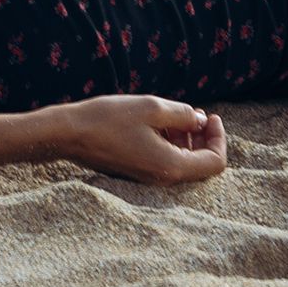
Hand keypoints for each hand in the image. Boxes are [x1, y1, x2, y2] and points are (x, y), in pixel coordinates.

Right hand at [44, 94, 228, 184]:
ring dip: (186, 140)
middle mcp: (164, 179)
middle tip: (196, 114)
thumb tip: (202, 121)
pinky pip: (165, 162)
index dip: (219, 137)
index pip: (215, 161)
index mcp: (172, 166)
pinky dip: (170, 144)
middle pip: (201, 165)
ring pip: (183, 163)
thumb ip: (184, 115)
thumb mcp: (152, 108)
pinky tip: (157, 125)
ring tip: (175, 116)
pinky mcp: (137, 173)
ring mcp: (149, 178)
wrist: (68, 134)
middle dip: (203, 138)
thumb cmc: (108, 119)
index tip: (210, 115)